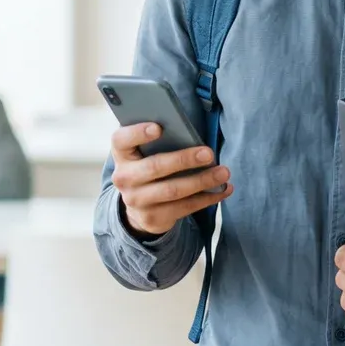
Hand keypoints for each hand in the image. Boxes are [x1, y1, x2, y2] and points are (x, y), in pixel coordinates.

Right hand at [110, 122, 231, 236]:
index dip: (138, 133)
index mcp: (122, 154)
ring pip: (173, 190)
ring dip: (202, 181)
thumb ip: (160, 141)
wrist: (139, 206)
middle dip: (184, 160)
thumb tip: (191, 133)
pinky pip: (185, 207)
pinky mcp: (153, 218)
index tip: (158, 127)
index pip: (121, 140)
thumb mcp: (146, 152)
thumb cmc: (149, 166)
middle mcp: (124, 178)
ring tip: (223, 172)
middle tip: (209, 154)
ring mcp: (137, 201)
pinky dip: (207, 198)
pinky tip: (223, 189)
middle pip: (154, 167)